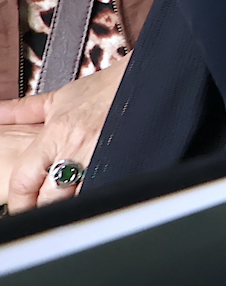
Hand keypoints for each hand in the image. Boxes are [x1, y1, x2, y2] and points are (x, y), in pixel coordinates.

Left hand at [0, 56, 125, 212]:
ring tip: (69, 200)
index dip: (19, 201)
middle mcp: (77, 149)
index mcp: (56, 134)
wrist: (147, 78)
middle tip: (42, 206)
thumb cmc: (108, 88)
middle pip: (48, 199)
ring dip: (70, 204)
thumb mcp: (61, 97)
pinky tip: (94, 191)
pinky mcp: (123, 163)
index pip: (24, 181)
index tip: (20, 205)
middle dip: (42, 207)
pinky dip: (95, 195)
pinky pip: (103, 190)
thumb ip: (23, 110)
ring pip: (76, 201)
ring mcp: (101, 158)